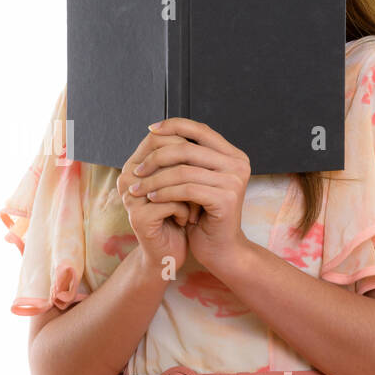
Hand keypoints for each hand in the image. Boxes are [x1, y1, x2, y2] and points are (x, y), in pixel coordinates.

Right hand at [117, 127, 195, 274]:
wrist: (168, 253)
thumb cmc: (176, 215)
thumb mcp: (179, 183)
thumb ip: (181, 159)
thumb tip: (200, 132)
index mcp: (134, 165)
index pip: (158, 136)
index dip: (185, 144)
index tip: (203, 162)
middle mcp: (127, 177)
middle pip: (164, 154)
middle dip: (190, 168)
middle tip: (204, 184)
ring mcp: (130, 197)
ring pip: (170, 178)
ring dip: (191, 193)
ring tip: (198, 204)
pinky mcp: (138, 217)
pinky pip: (171, 203)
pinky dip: (187, 211)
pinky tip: (188, 220)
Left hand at [132, 117, 252, 272]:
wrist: (221, 248)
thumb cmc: (205, 215)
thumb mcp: (197, 180)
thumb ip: (188, 158)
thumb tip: (158, 132)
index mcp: (233, 155)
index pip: (200, 129)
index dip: (173, 125)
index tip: (150, 130)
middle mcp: (238, 164)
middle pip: (187, 148)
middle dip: (156, 158)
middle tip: (136, 170)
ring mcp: (234, 180)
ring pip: (183, 170)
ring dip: (155, 179)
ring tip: (138, 188)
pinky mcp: (226, 199)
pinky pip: (186, 190)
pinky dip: (165, 193)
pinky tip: (151, 198)